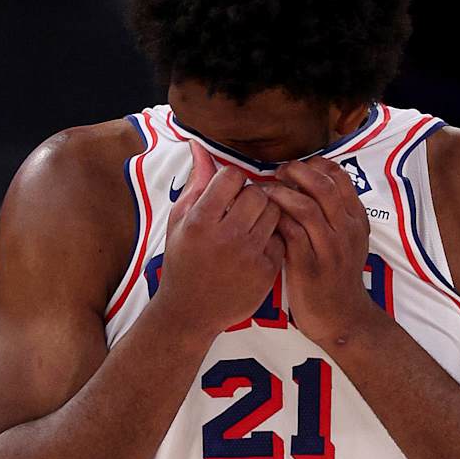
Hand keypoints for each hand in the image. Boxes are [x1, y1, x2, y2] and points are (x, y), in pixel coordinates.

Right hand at [153, 143, 284, 339]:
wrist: (189, 312)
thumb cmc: (182, 261)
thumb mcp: (179, 221)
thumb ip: (196, 184)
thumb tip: (200, 146)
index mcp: (200, 221)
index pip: (232, 177)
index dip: (232, 181)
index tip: (227, 194)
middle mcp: (226, 237)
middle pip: (258, 193)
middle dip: (251, 196)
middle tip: (241, 209)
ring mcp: (249, 255)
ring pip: (274, 213)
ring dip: (265, 214)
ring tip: (250, 225)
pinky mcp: (266, 271)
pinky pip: (281, 238)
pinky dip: (271, 238)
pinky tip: (256, 246)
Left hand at [266, 158, 377, 345]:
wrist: (342, 318)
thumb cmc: (337, 277)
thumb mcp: (347, 242)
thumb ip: (334, 214)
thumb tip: (307, 184)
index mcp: (356, 220)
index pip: (339, 177)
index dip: (315, 165)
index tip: (297, 167)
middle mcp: (346, 231)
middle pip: (323, 185)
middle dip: (296, 172)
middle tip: (278, 173)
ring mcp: (329, 249)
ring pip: (306, 207)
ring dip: (281, 194)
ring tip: (266, 192)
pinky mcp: (309, 266)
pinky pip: (291, 232)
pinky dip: (276, 219)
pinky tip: (264, 218)